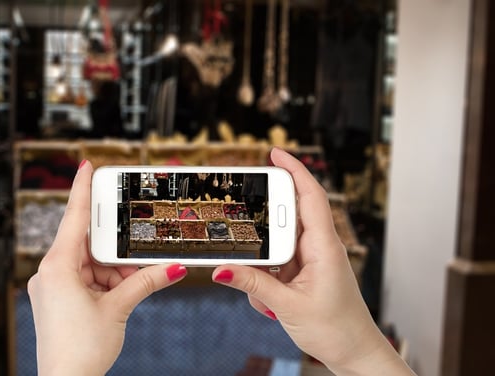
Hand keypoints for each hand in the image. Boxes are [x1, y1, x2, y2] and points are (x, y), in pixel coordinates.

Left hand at [27, 160, 187, 375]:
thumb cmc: (80, 350)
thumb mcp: (119, 308)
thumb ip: (147, 282)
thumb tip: (175, 267)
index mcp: (58, 266)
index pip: (74, 218)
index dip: (82, 188)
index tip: (86, 166)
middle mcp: (51, 272)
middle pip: (88, 244)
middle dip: (115, 252)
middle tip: (133, 254)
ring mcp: (53, 286)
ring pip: (90, 263)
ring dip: (114, 272)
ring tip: (130, 286)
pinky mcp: (58, 298)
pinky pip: (86, 278)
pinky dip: (106, 282)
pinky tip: (121, 292)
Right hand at [212, 148, 414, 374]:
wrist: (355, 353)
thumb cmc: (336, 329)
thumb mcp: (288, 306)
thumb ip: (253, 284)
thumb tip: (222, 269)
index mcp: (324, 246)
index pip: (311, 196)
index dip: (294, 170)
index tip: (274, 153)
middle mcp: (319, 247)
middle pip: (289, 214)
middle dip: (265, 220)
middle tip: (243, 221)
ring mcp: (312, 259)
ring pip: (278, 243)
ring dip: (264, 262)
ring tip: (266, 292)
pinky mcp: (305, 272)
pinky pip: (279, 263)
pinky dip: (267, 278)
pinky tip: (269, 302)